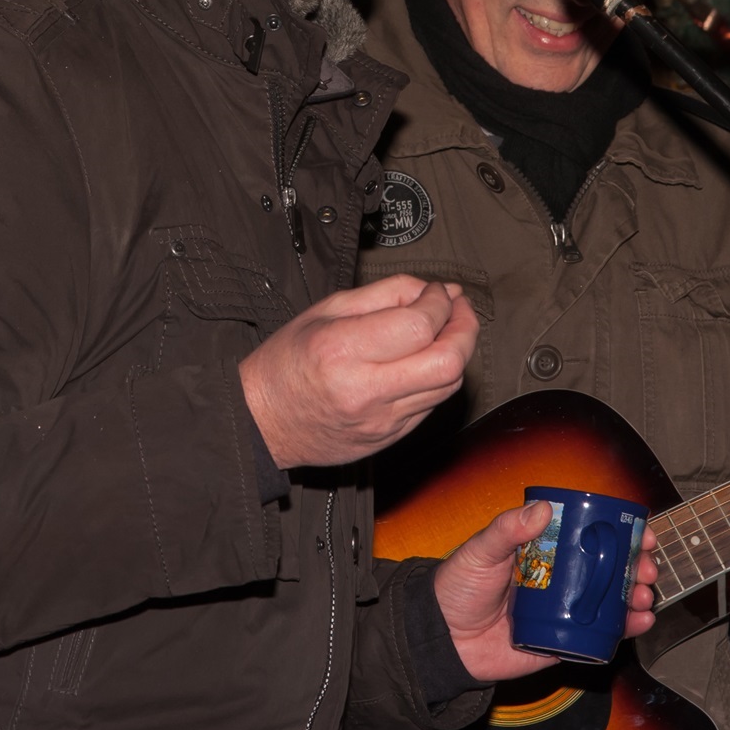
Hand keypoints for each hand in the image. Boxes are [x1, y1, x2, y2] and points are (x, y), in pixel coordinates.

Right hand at [240, 275, 476, 468]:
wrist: (263, 422)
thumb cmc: (288, 362)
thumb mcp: (326, 310)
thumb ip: (385, 294)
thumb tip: (433, 290)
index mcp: (344, 351)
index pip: (419, 326)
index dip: (439, 303)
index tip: (436, 292)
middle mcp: (366, 390)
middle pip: (447, 362)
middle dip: (465, 329)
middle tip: (458, 310)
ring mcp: (381, 421)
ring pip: (447, 386)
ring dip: (457, 352)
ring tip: (446, 330)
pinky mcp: (389, 438)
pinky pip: (432, 405)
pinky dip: (438, 377)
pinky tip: (425, 360)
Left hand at [431, 502, 658, 684]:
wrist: (443, 639)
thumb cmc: (459, 587)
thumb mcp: (481, 550)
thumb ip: (507, 530)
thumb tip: (542, 508)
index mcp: (545, 551)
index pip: (589, 536)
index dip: (619, 532)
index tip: (640, 530)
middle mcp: (559, 579)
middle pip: (608, 569)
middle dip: (636, 565)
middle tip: (647, 566)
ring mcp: (564, 611)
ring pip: (610, 601)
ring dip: (636, 596)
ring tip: (644, 594)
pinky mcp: (563, 642)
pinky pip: (599, 636)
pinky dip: (624, 630)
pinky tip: (638, 622)